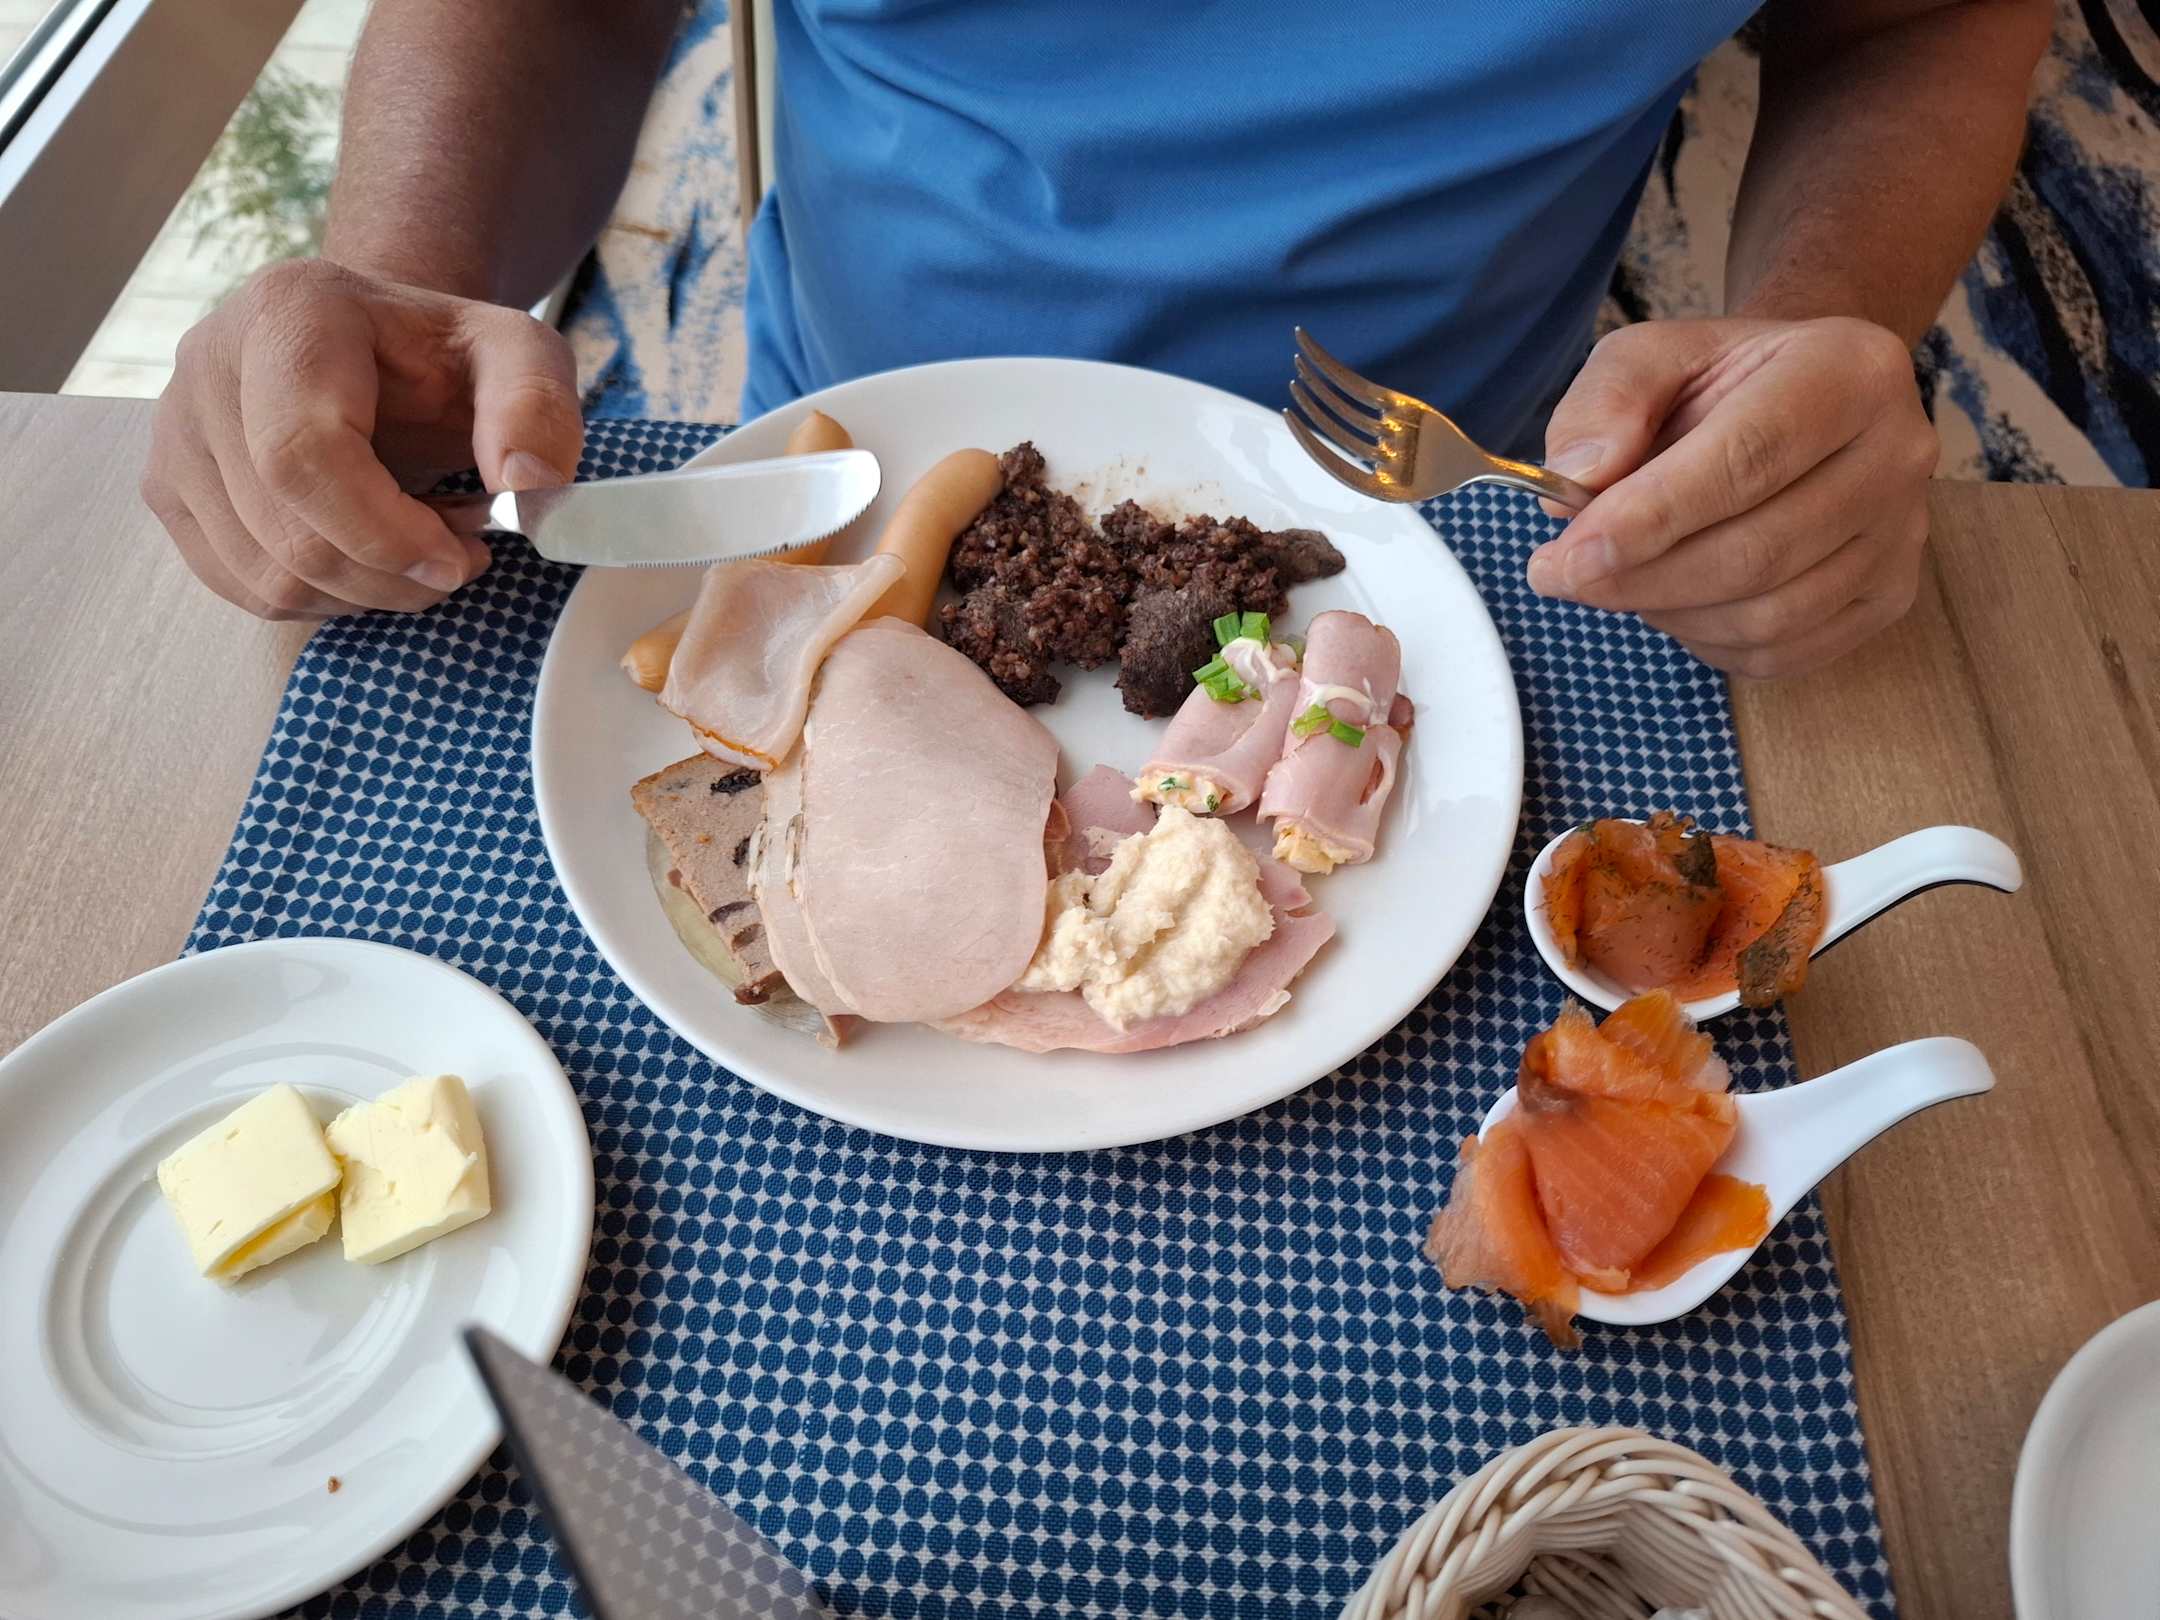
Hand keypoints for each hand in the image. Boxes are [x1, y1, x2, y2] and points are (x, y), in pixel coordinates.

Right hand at [141, 259, 583, 619]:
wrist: (377, 346)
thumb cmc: (445, 354)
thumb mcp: (518, 355)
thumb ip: (537, 407)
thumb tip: (530, 483)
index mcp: (291, 312)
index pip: (304, 454)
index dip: (382, 532)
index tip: (457, 561)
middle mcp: (207, 363)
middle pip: (285, 530)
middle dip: (389, 575)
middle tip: (458, 558)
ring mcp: (175, 430)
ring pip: (264, 574)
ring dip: (364, 590)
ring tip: (418, 544)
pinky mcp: (168, 488)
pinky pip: (243, 587)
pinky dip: (323, 598)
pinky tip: (369, 557)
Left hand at [1528, 316, 1937, 677]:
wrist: (1802, 400)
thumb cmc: (1721, 380)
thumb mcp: (1653, 354)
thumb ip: (1608, 401)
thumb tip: (1576, 481)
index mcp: (1847, 370)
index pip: (1747, 459)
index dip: (1651, 518)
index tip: (1569, 555)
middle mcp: (1898, 453)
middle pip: (1758, 551)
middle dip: (1640, 579)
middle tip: (1563, 577)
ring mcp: (1903, 533)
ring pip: (1770, 614)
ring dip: (1669, 612)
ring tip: (1618, 580)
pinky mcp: (1890, 595)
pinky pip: (1784, 651)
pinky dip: (1707, 642)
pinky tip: (1673, 602)